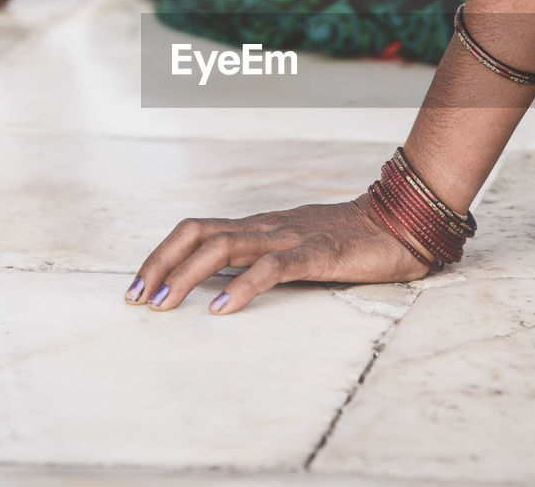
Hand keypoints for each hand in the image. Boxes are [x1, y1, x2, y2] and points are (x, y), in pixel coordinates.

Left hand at [127, 195, 431, 314]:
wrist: (398, 225)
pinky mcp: (315, 254)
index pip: (196, 231)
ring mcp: (287, 238)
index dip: (162, 255)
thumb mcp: (292, 248)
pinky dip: (241, 287)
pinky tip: (221, 310)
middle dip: (159, 264)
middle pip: (196, 233)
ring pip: (223, 247)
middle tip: (136, 299)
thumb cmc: (346, 241)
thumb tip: (218, 284)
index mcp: (257, 227)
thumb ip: (259, 259)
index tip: (137, 287)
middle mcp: (264, 227)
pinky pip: (271, 268)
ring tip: (163, 306)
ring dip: (185, 276)